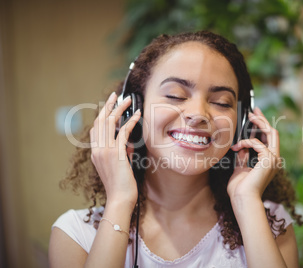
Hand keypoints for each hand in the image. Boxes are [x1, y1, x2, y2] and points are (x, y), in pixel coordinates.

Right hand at [90, 92, 141, 208]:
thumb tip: (128, 144)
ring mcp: (105, 151)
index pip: (95, 129)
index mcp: (95, 153)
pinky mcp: (116, 154)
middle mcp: (98, 150)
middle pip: (100, 121)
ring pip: (110, 123)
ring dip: (120, 109)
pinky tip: (137, 115)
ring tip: (128, 100)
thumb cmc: (121, 186)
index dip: (101, 115)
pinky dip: (131, 121)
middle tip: (115, 96)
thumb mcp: (118, 167)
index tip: (108, 106)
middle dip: (108, 106)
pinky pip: (123, 132)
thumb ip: (121, 154)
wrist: (120, 200)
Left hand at [227, 107, 279, 199]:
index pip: (268, 139)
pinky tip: (237, 147)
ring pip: (270, 133)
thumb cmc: (240, 188)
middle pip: (272, 133)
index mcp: (269, 161)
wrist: (243, 199)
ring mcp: (274, 159)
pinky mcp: (269, 160)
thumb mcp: (240, 168)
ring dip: (258, 124)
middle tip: (254, 110)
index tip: (255, 116)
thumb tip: (241, 146)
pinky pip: (258, 143)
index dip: (262, 126)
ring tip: (248, 117)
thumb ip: (243, 156)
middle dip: (263, 119)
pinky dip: (246, 142)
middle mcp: (275, 159)